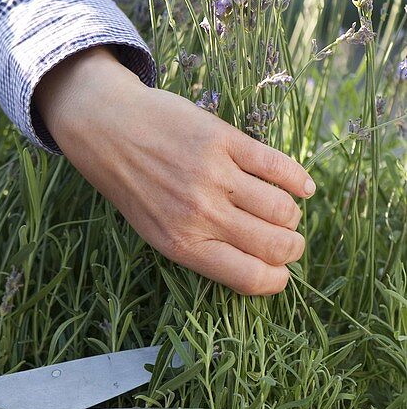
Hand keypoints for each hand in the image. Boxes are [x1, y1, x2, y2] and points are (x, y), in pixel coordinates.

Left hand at [33, 47, 314, 295]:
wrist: (106, 128)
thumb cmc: (132, 185)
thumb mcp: (154, 231)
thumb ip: (200, 248)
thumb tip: (257, 265)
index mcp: (182, 245)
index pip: (250, 276)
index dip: (276, 279)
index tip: (281, 273)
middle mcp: (201, 214)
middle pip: (275, 245)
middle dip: (292, 247)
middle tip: (289, 240)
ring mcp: (214, 175)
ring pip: (281, 207)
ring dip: (292, 214)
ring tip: (284, 211)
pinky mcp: (223, 140)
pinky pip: (277, 165)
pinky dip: (298, 179)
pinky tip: (303, 186)